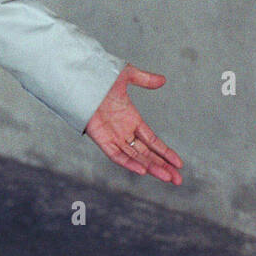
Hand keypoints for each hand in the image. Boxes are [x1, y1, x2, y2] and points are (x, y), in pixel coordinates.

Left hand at [84, 63, 182, 184]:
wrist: (76, 76)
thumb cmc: (96, 75)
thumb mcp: (125, 75)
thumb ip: (144, 79)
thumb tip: (163, 80)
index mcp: (131, 118)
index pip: (152, 140)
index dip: (165, 152)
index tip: (179, 164)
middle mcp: (122, 130)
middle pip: (146, 153)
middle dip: (162, 166)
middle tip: (178, 180)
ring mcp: (111, 134)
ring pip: (134, 156)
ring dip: (151, 167)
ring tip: (167, 178)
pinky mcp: (99, 137)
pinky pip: (115, 154)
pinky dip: (128, 162)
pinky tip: (142, 170)